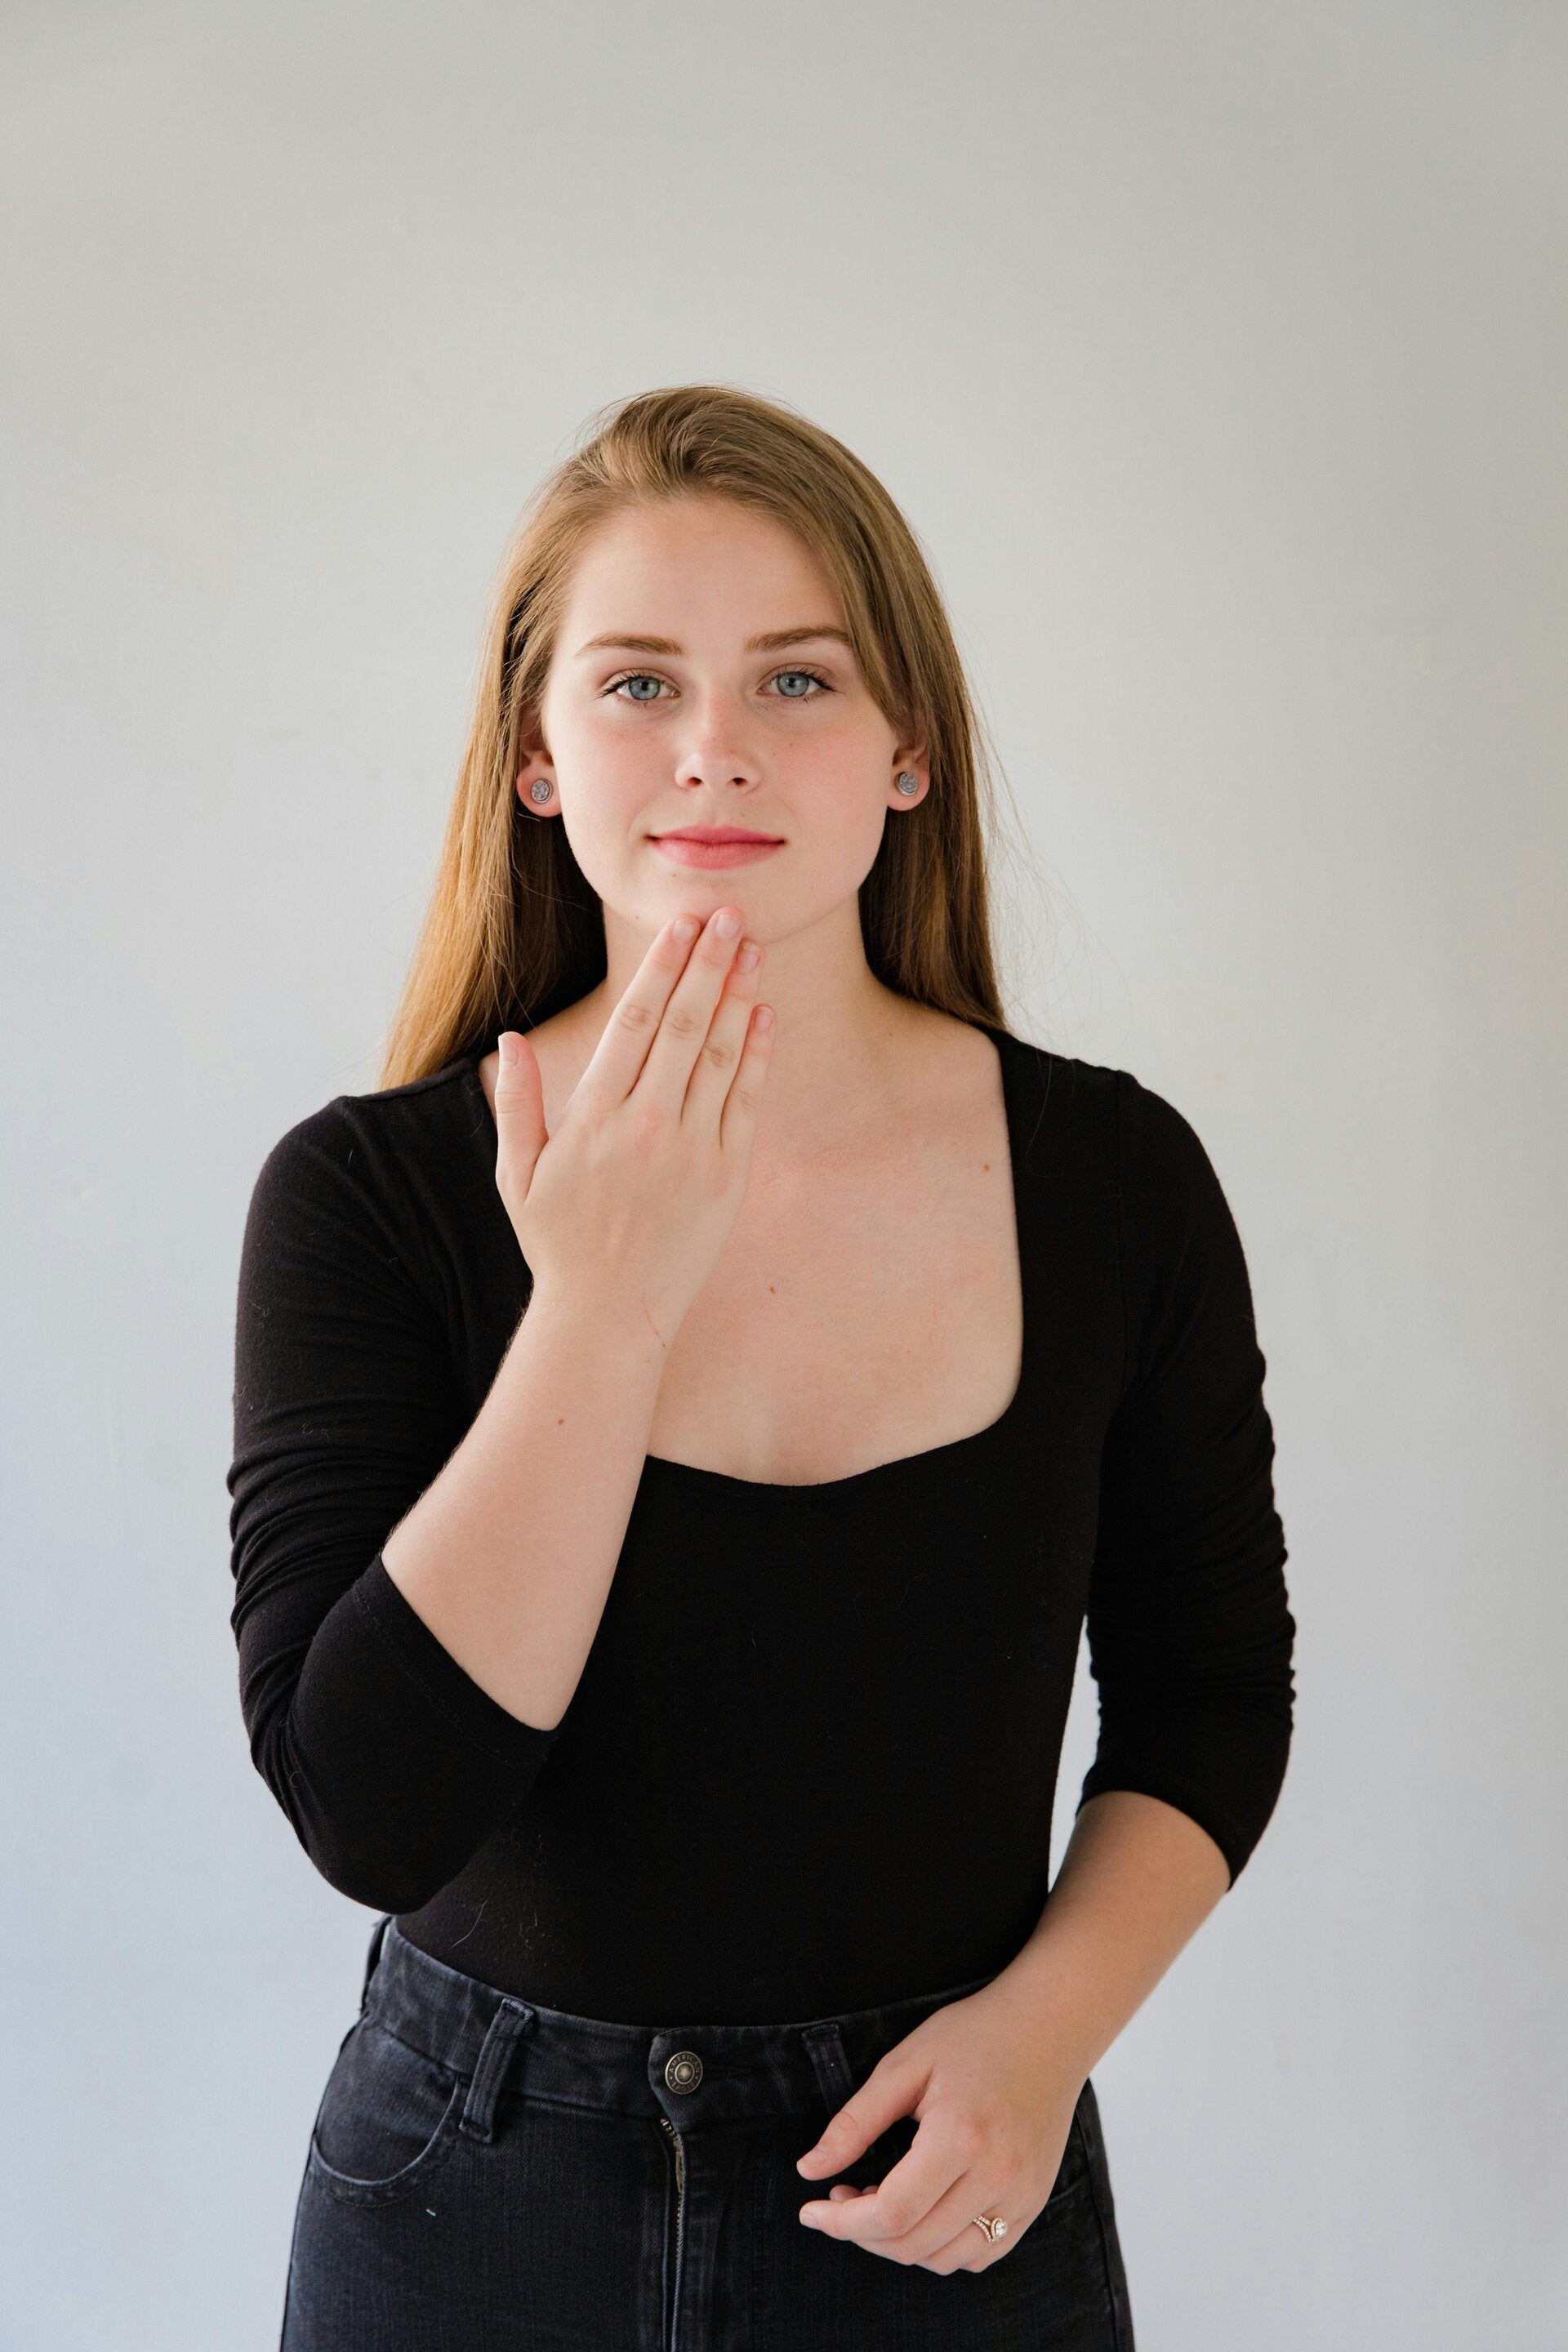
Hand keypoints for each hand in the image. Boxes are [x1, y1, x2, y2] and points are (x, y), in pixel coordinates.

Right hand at [492, 906, 772, 1345]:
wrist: (610, 1315)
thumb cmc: (559, 1243)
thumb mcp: (518, 1174)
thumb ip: (517, 1103)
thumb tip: (509, 1039)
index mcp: (594, 1117)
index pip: (633, 1022)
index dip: (662, 967)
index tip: (681, 926)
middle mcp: (646, 1125)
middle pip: (684, 1024)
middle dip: (709, 964)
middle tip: (731, 916)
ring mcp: (692, 1149)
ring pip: (721, 1055)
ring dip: (739, 997)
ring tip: (754, 949)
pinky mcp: (727, 1176)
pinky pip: (746, 1101)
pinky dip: (758, 1054)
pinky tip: (764, 1015)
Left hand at [794, 1978, 1085, 2273]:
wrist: (1047, 2027)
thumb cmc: (973, 2036)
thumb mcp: (904, 2065)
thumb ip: (855, 2122)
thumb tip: (810, 2170)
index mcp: (961, 2138)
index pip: (892, 2213)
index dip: (842, 2223)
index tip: (811, 2210)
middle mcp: (997, 2177)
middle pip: (914, 2244)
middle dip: (863, 2233)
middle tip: (843, 2197)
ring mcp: (1021, 2195)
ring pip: (945, 2259)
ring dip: (900, 2245)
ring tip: (880, 2201)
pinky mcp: (1034, 2202)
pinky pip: (981, 2253)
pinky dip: (941, 2247)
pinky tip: (923, 2210)